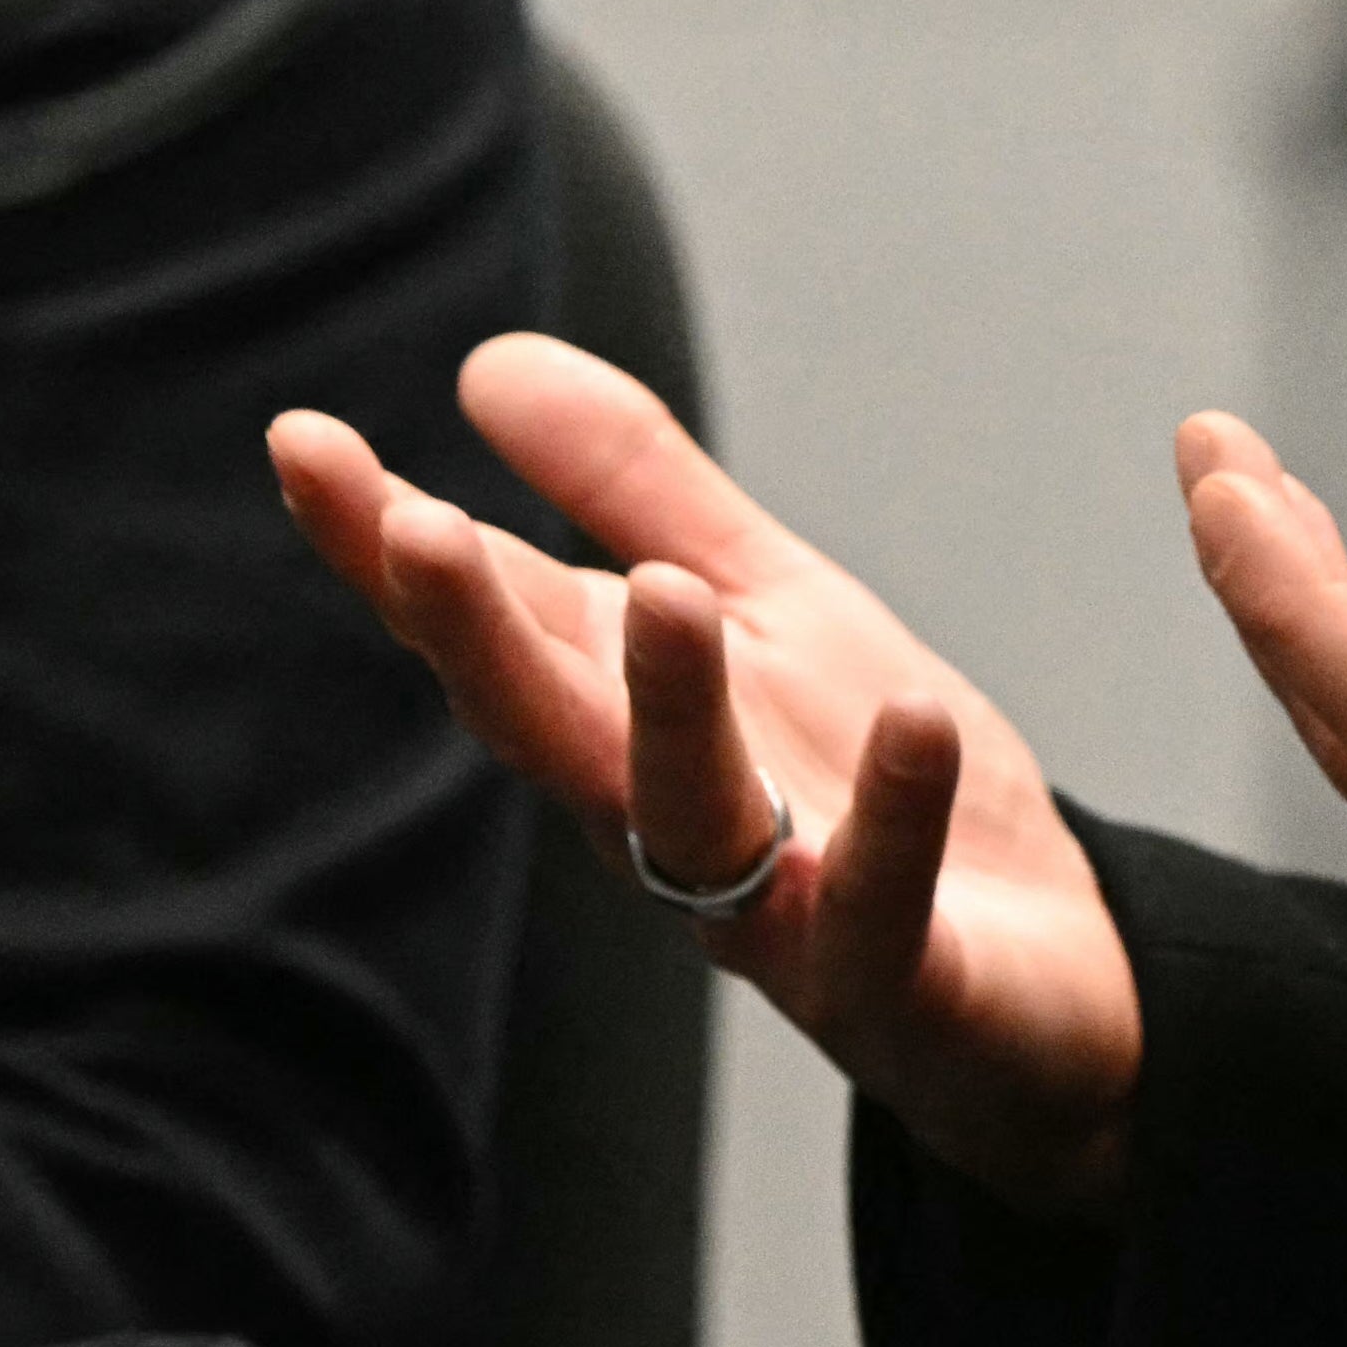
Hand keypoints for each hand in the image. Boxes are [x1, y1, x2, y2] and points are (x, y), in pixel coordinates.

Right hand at [273, 333, 1142, 1219]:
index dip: (386, 542)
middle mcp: (666, 820)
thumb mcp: (763, 606)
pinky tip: (914, 723)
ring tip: (666, 598)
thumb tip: (484, 362)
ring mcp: (776, 913)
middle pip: (546, 727)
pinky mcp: (897, 984)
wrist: (1046, 981)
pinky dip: (892, 824)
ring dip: (668, 715)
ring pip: (689, 822)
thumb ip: (633, 491)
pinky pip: (881, 913)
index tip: (300, 440)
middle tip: (416, 531)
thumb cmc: (875, 788)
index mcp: (621, 718)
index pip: (490, 620)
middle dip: (473, 637)